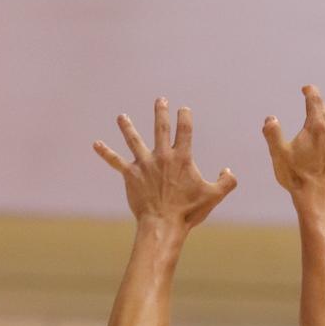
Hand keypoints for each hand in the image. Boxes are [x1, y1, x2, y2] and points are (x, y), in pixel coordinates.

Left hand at [94, 98, 236, 228]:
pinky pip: (115, 161)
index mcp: (181, 158)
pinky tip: (96, 144)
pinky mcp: (130, 175)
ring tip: (122, 117)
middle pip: (160, 128)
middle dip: (161, 112)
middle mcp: (162, 156)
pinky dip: (106, 153)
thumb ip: (226, 182)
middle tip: (160, 101)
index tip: (183, 109)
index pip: (184, 131)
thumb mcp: (214, 196)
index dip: (184, 117)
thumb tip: (228, 170)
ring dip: (127, 127)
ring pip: (134, 140)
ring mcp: (144, 164)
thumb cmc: (188, 212)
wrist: (164, 224)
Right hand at [263, 86, 324, 200]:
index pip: (315, 100)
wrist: (317, 199)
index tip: (306, 88)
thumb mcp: (279, 154)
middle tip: (311, 104)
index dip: (310, 91)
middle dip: (317, 106)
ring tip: (321, 120)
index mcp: (317, 127)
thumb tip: (271, 119)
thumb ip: (272, 133)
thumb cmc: (296, 177)